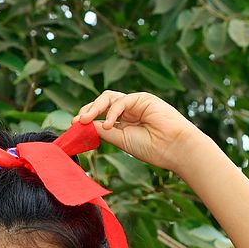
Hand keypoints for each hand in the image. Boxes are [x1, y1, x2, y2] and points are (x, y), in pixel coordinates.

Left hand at [72, 91, 199, 171]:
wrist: (174, 148)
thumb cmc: (152, 148)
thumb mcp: (122, 140)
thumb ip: (105, 131)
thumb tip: (85, 125)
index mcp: (124, 122)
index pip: (101, 115)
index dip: (87, 118)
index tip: (74, 126)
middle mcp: (129, 110)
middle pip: (102, 103)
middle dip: (87, 110)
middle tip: (76, 121)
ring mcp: (136, 103)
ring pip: (109, 98)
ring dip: (94, 107)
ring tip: (84, 120)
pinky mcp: (143, 98)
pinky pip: (122, 101)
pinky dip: (112, 112)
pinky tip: (109, 125)